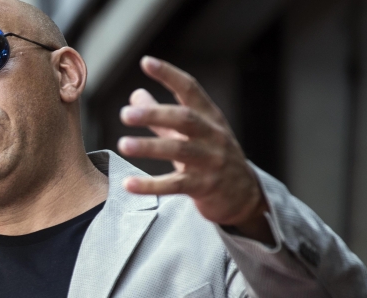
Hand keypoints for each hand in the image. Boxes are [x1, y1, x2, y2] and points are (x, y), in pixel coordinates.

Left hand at [118, 56, 272, 242]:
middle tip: (125, 115)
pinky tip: (128, 184)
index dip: (169, 75)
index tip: (146, 62)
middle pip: (184, 119)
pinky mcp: (204, 187)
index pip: (191, 89)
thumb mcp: (192, 134)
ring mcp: (211, 162)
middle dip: (154, 115)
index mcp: (210, 117)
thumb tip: (135, 95)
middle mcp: (213, 136)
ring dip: (149, 147)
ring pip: (179, 151)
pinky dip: (151, 185)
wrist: (244, 195)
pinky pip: (174, 185)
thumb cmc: (212, 158)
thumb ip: (162, 118)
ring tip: (123, 144)